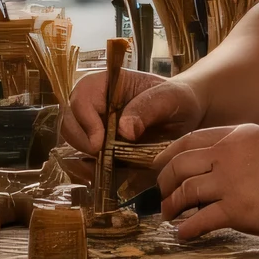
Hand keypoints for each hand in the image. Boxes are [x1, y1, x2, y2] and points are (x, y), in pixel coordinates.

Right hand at [59, 66, 203, 157]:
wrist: (188, 116)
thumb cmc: (178, 98)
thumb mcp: (170, 98)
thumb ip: (148, 108)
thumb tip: (124, 130)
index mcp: (107, 83)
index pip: (81, 97)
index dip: (85, 119)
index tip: (99, 142)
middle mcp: (95, 103)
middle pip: (69, 120)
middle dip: (81, 141)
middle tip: (101, 157)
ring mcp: (95, 126)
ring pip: (74, 141)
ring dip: (84, 156)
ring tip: (105, 167)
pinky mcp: (102, 147)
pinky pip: (85, 159)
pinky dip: (90, 168)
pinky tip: (106, 174)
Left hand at [158, 123, 258, 240]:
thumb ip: (239, 148)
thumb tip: (216, 161)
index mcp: (235, 136)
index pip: (188, 141)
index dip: (168, 155)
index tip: (159, 168)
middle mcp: (228, 155)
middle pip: (179, 165)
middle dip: (164, 182)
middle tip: (161, 194)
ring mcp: (231, 182)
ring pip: (185, 192)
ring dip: (171, 206)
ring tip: (168, 215)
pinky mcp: (237, 210)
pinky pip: (199, 220)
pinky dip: (186, 229)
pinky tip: (183, 234)